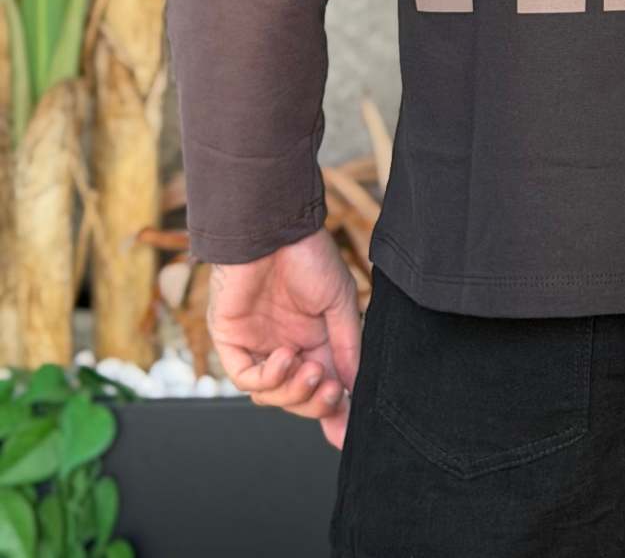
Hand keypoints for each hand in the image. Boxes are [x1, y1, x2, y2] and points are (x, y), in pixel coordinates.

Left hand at [205, 226, 359, 447]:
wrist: (275, 228)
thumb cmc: (309, 255)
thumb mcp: (340, 303)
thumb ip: (346, 347)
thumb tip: (354, 390)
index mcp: (312, 340)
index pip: (321, 387)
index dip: (332, 411)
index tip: (346, 433)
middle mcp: (285, 347)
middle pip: (296, 399)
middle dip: (315, 403)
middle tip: (331, 391)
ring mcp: (258, 346)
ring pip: (271, 395)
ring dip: (293, 392)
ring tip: (311, 370)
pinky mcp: (232, 342)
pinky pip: (247, 377)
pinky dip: (269, 377)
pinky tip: (287, 357)